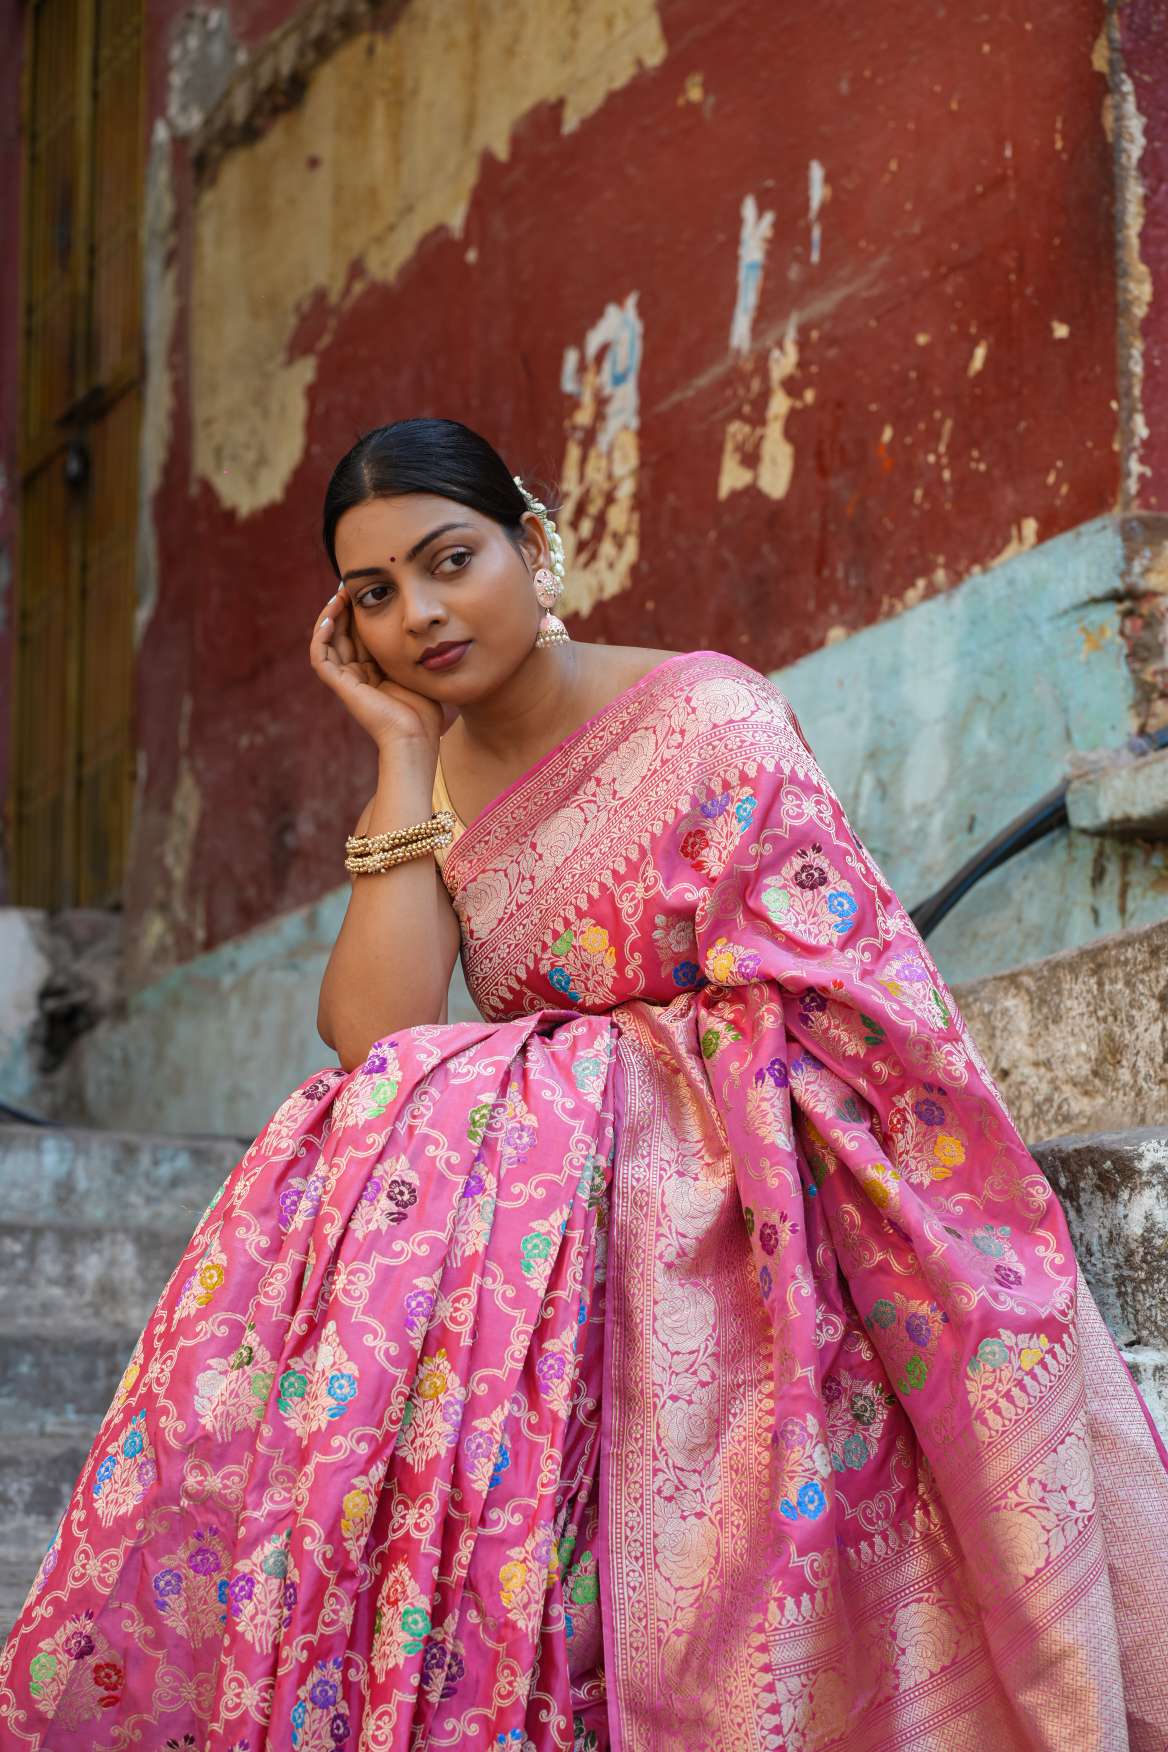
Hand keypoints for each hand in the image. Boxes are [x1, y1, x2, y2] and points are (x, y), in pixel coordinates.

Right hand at [309, 586, 456, 751]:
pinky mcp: (340, 687)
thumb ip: (411, 646)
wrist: (416, 738)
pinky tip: (330, 617)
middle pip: (343, 633)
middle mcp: (357, 674)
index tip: (367, 588)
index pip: (361, 633)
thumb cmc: (424, 710)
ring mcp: (347, 681)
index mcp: (374, 671)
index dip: (360, 611)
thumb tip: (420, 621)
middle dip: (344, 608)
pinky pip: (320, 657)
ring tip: (338, 595)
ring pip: (327, 641)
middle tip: (348, 584)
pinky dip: (320, 636)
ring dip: (330, 616)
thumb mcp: (419, 667)